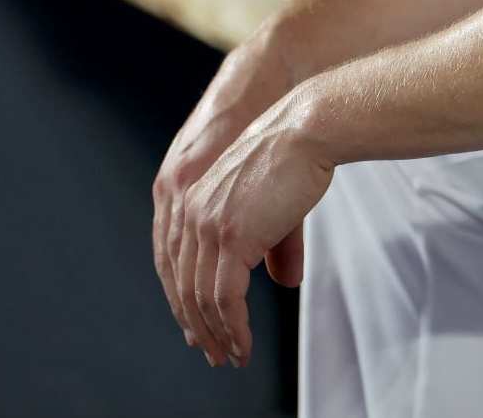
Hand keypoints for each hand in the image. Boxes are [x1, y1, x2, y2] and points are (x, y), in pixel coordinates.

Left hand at [163, 87, 334, 368]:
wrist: (306, 128)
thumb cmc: (297, 155)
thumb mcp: (273, 203)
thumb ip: (272, 244)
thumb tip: (285, 281)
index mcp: (192, 200)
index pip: (176, 264)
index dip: (185, 301)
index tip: (200, 329)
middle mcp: (190, 214)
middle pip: (182, 286)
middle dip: (198, 326)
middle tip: (216, 353)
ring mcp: (208, 226)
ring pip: (200, 298)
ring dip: (216, 333)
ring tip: (234, 354)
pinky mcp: (231, 237)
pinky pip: (224, 297)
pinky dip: (233, 326)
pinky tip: (243, 341)